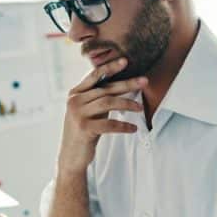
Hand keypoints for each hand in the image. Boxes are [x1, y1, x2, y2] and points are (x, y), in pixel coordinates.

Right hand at [58, 58, 147, 172]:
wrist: (71, 156)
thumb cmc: (84, 131)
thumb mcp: (89, 110)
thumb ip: (98, 97)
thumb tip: (123, 84)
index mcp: (75, 93)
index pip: (95, 76)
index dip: (110, 68)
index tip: (125, 61)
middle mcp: (74, 101)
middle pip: (106, 89)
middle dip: (127, 85)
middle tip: (144, 81)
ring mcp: (78, 114)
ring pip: (108, 103)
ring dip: (127, 104)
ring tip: (140, 107)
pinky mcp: (84, 128)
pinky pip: (109, 124)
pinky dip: (123, 125)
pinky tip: (133, 128)